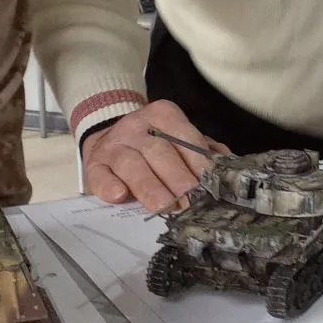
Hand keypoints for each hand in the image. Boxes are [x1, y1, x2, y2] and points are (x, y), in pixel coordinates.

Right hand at [83, 100, 228, 210]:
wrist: (109, 138)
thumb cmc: (152, 144)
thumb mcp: (178, 139)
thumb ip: (201, 150)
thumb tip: (227, 166)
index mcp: (163, 116)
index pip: (184, 136)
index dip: (197, 161)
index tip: (209, 183)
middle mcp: (136, 126)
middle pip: (159, 151)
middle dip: (177, 178)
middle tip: (190, 203)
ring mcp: (113, 145)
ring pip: (131, 163)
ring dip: (149, 186)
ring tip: (164, 206)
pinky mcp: (94, 164)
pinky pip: (100, 175)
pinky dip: (109, 186)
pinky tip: (119, 196)